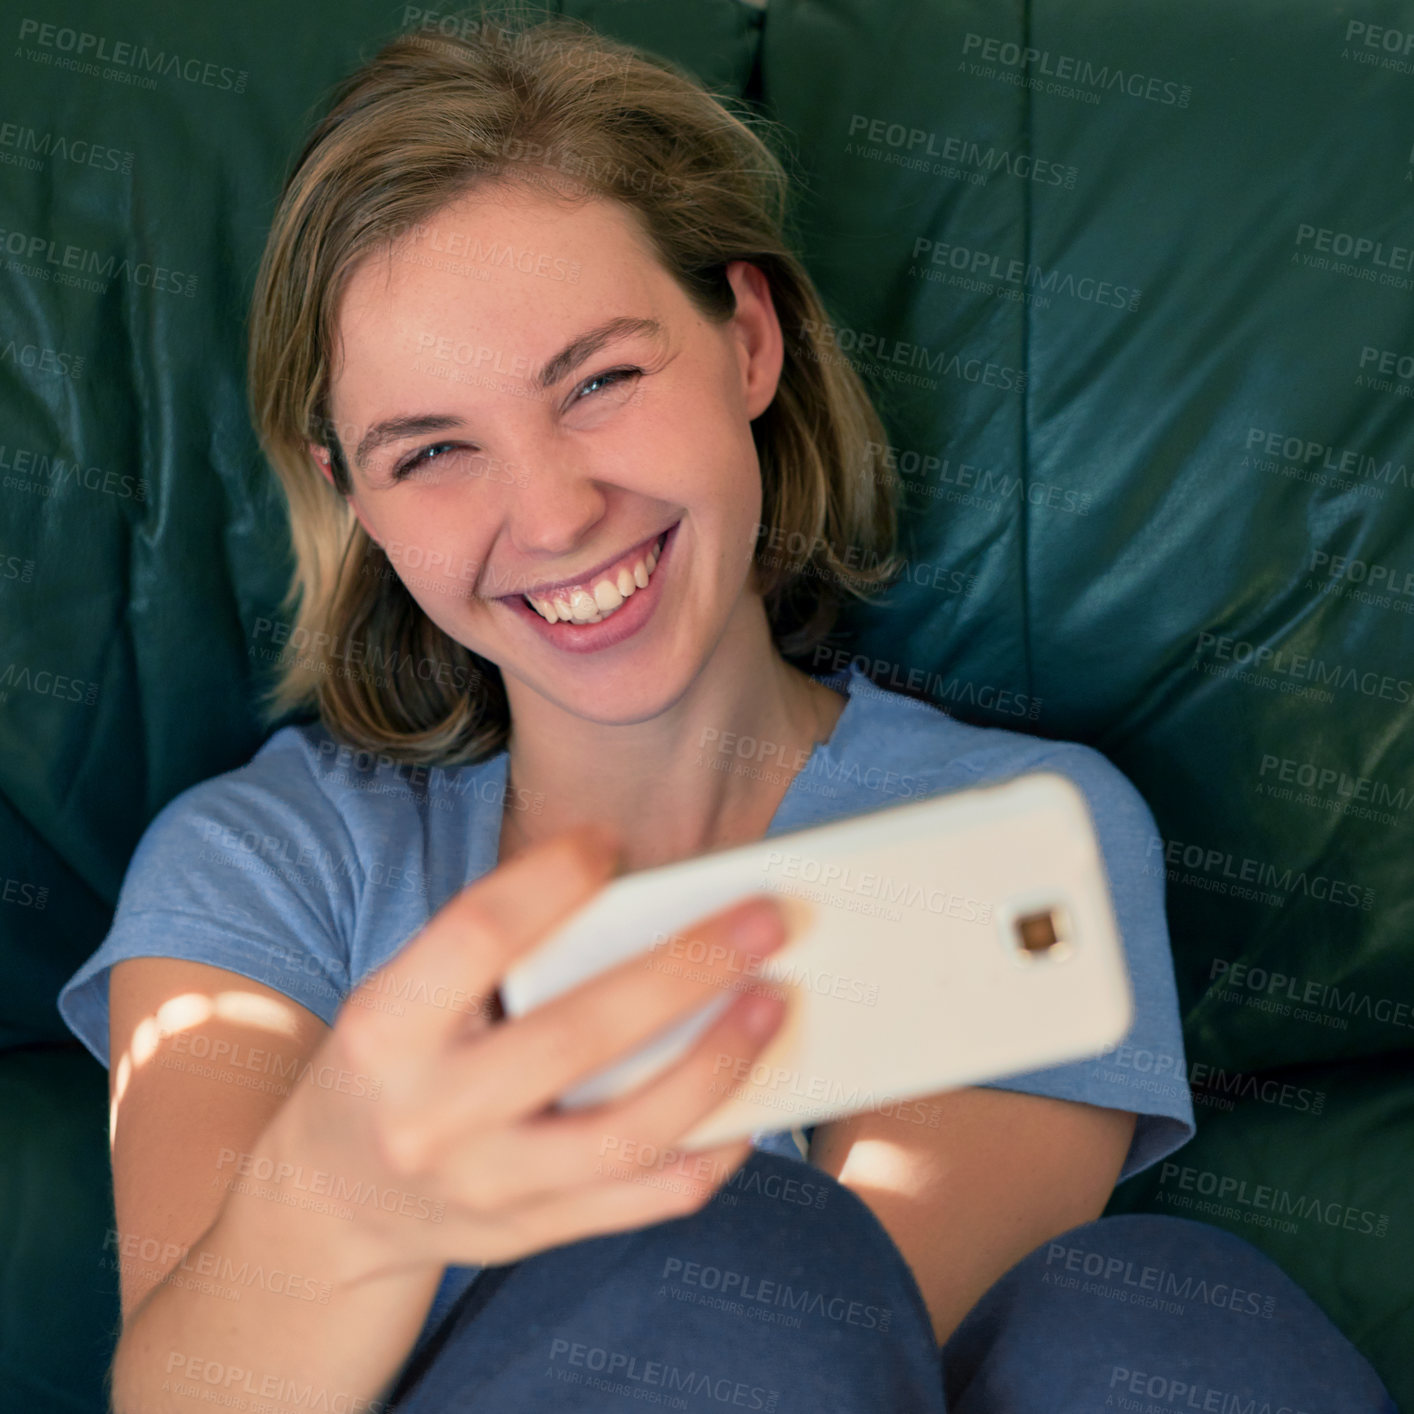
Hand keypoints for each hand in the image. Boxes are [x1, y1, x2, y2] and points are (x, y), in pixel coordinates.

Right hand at [261, 823, 789, 1283]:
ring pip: (627, 1135)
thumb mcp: (407, 997)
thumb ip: (497, 956)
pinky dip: (716, 1147)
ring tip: (774, 1001)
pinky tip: (755, 1097)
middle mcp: (431, 1116)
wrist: (335, 1204)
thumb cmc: (395, 1065)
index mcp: (388, 1030)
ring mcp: (488, 1188)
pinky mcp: (537, 1235)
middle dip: (684, 970)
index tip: (611, 841)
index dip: (550, 880)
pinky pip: (649, 1199)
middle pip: (576, 1037)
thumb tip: (642, 902)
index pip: (478, 935)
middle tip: (764, 918)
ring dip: (717, 1064)